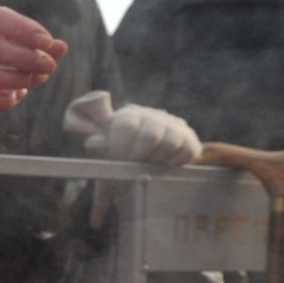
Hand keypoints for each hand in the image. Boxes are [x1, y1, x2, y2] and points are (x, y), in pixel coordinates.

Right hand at [0, 5, 66, 111]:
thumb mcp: (0, 33)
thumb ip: (31, 40)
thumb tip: (61, 48)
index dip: (24, 29)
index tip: (47, 42)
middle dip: (26, 58)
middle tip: (49, 65)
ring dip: (16, 79)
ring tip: (36, 80)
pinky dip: (0, 100)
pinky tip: (18, 95)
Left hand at [63, 90, 200, 165]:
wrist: (150, 154)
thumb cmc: (121, 153)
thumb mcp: (106, 150)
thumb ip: (98, 146)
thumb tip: (93, 143)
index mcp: (128, 115)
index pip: (125, 126)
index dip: (120, 147)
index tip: (118, 161)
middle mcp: (152, 116)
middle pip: (149, 135)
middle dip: (139, 156)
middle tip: (133, 167)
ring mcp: (173, 125)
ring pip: (169, 143)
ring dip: (156, 160)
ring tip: (147, 165)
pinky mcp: (190, 139)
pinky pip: (186, 151)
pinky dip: (174, 162)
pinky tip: (163, 164)